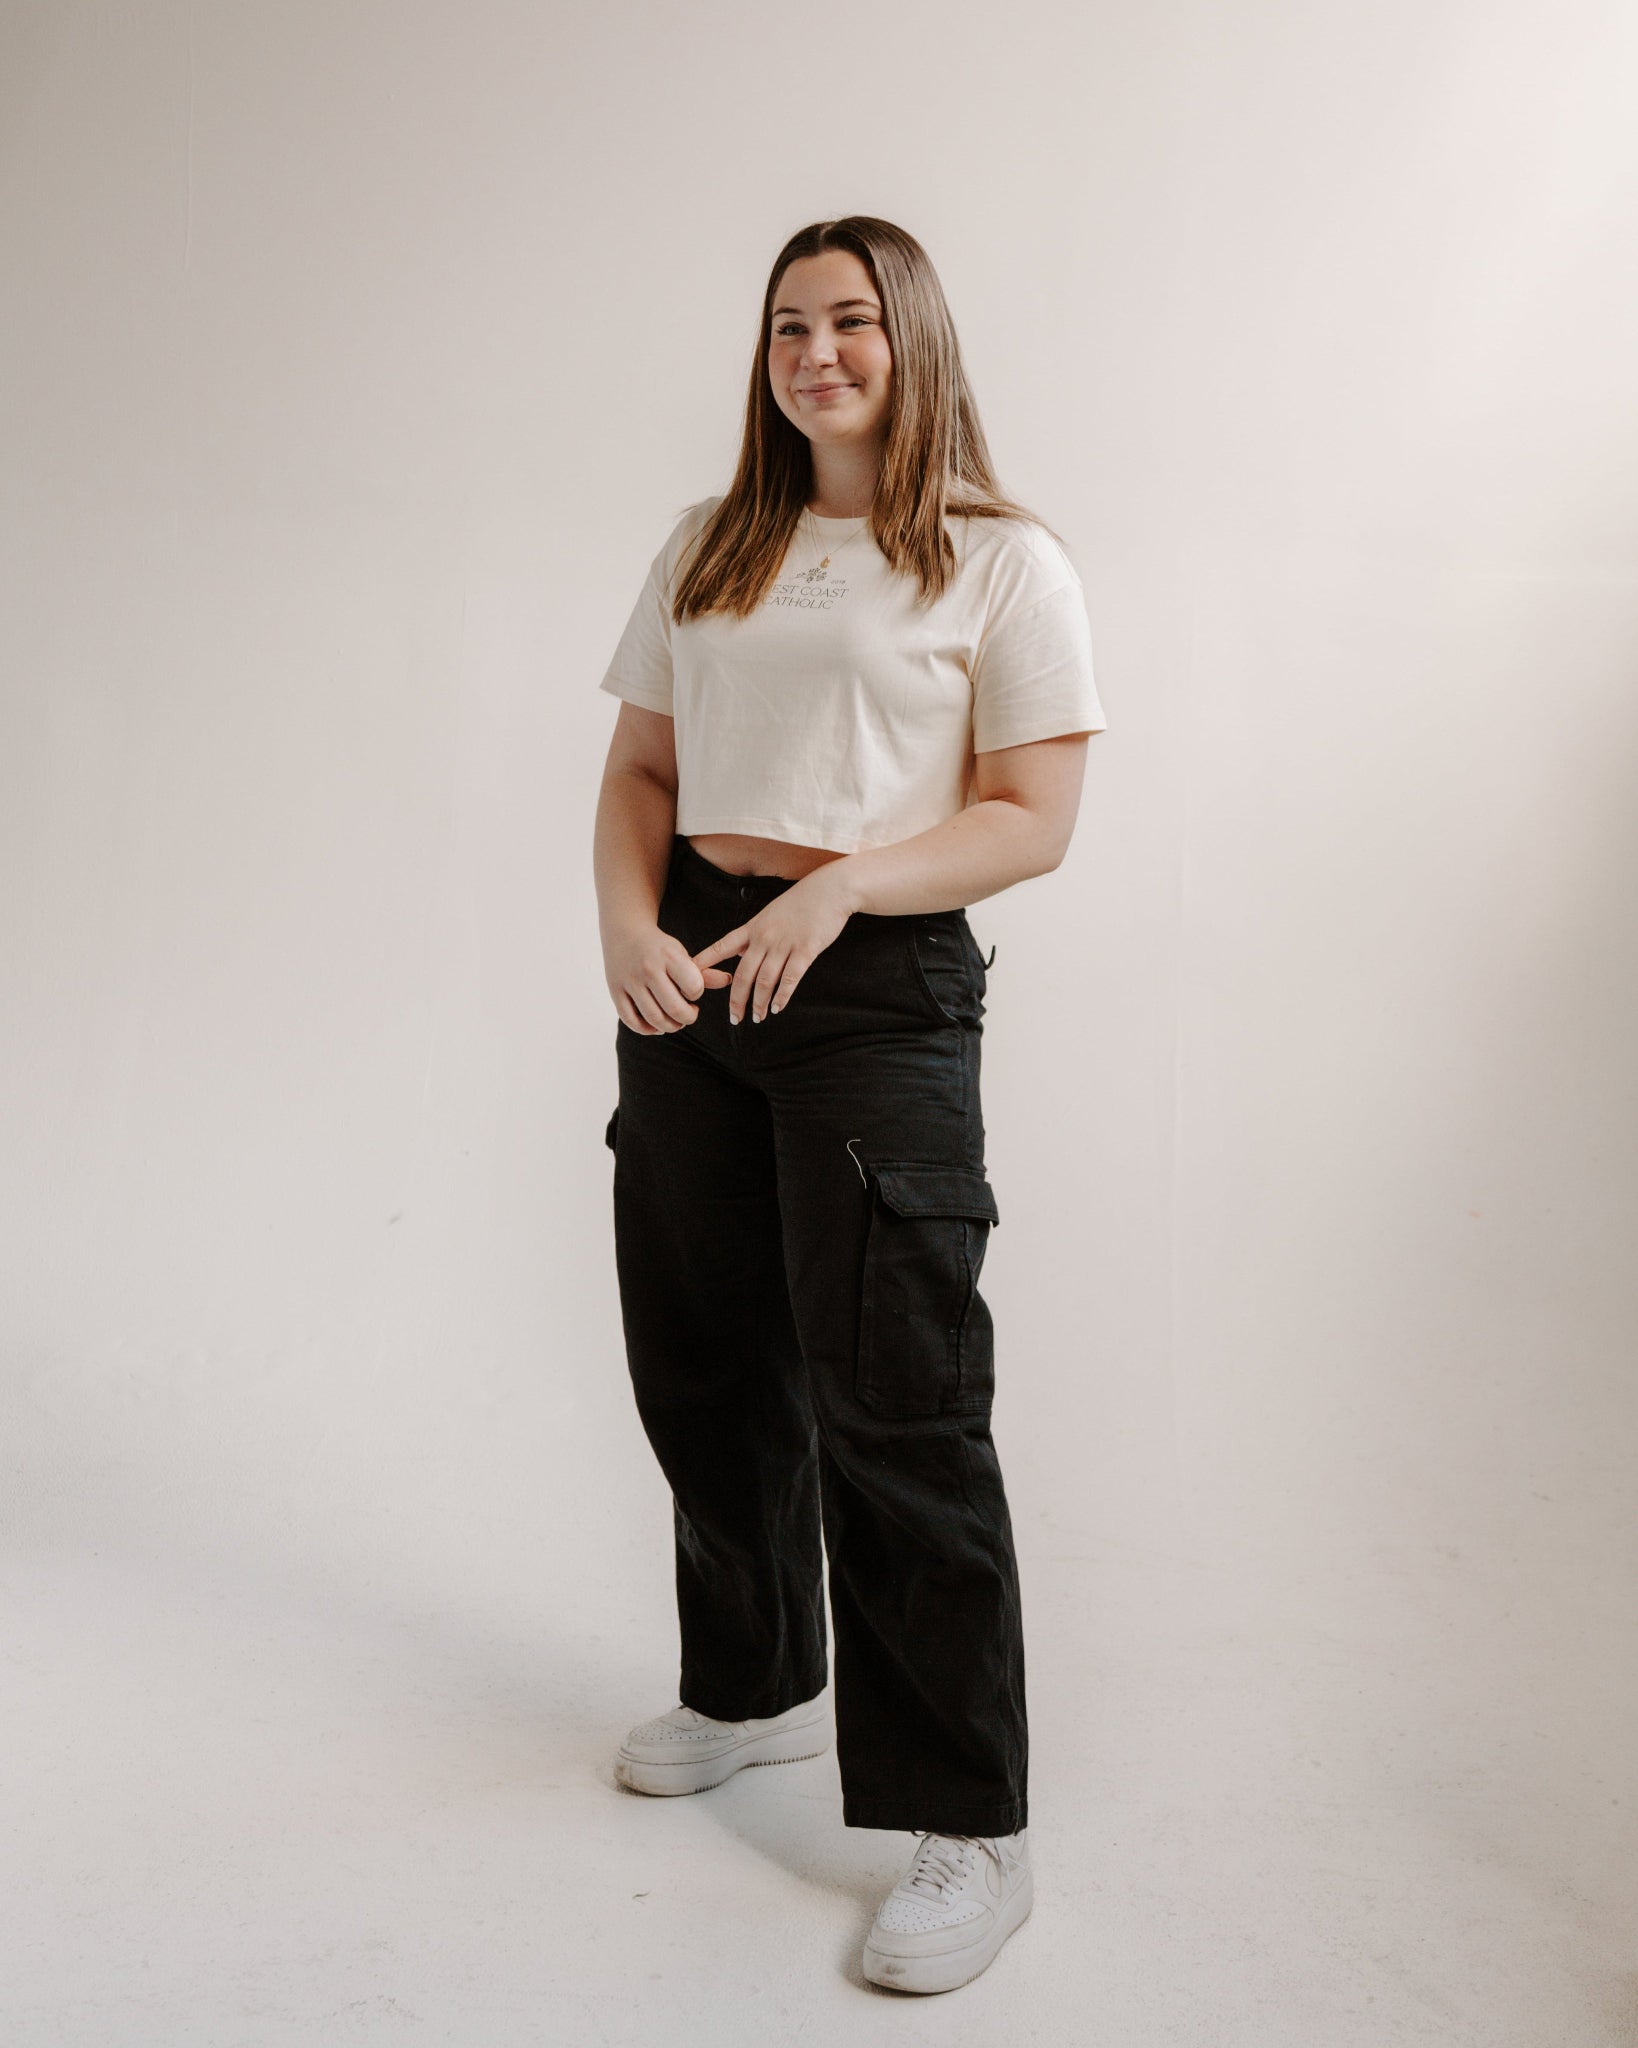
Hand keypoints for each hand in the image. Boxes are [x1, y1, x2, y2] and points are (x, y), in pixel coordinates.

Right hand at [603, 923, 707, 1034]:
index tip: (693, 991)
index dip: (697, 994)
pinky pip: (631, 1021)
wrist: (624, 932)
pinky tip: (656, 1026)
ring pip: (654, 1018)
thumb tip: (728, 981)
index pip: (694, 987)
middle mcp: (648, 969)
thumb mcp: (682, 955)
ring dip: (670, 1027)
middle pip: (675, 1009)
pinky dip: (647, 1029)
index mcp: (669, 956)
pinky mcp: (615, 991)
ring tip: (676, 1022)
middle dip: (688, 1018)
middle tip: (690, 1014)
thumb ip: (704, 972)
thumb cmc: (660, 948)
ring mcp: (630, 981)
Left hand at [693, 867, 854, 1024]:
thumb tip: (740, 956)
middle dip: (736, 1000)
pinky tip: (778, 1008)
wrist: (829, 890)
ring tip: (757, 1017)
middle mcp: (764, 937)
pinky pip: (790, 979)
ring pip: (765, 981)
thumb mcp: (769, 915)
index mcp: (752, 928)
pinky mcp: (806, 950)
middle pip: (743, 974)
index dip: (704, 963)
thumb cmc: (800, 903)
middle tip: (734, 1019)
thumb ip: (753, 936)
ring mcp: (785, 944)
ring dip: (759, 1003)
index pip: (721, 947)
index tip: (690, 978)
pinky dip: (782, 996)